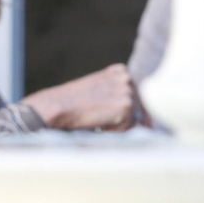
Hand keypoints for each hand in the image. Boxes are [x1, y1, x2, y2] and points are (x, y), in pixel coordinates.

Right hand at [21, 64, 142, 131]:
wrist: (58, 106)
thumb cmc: (74, 103)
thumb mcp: (100, 91)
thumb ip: (118, 96)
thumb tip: (144, 120)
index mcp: (121, 71)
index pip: (137, 98)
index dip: (129, 114)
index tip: (116, 120)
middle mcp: (127, 77)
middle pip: (140, 109)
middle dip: (126, 121)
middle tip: (102, 122)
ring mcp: (128, 90)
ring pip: (135, 120)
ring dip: (119, 126)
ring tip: (98, 120)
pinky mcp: (127, 105)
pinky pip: (129, 128)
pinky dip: (115, 132)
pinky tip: (99, 124)